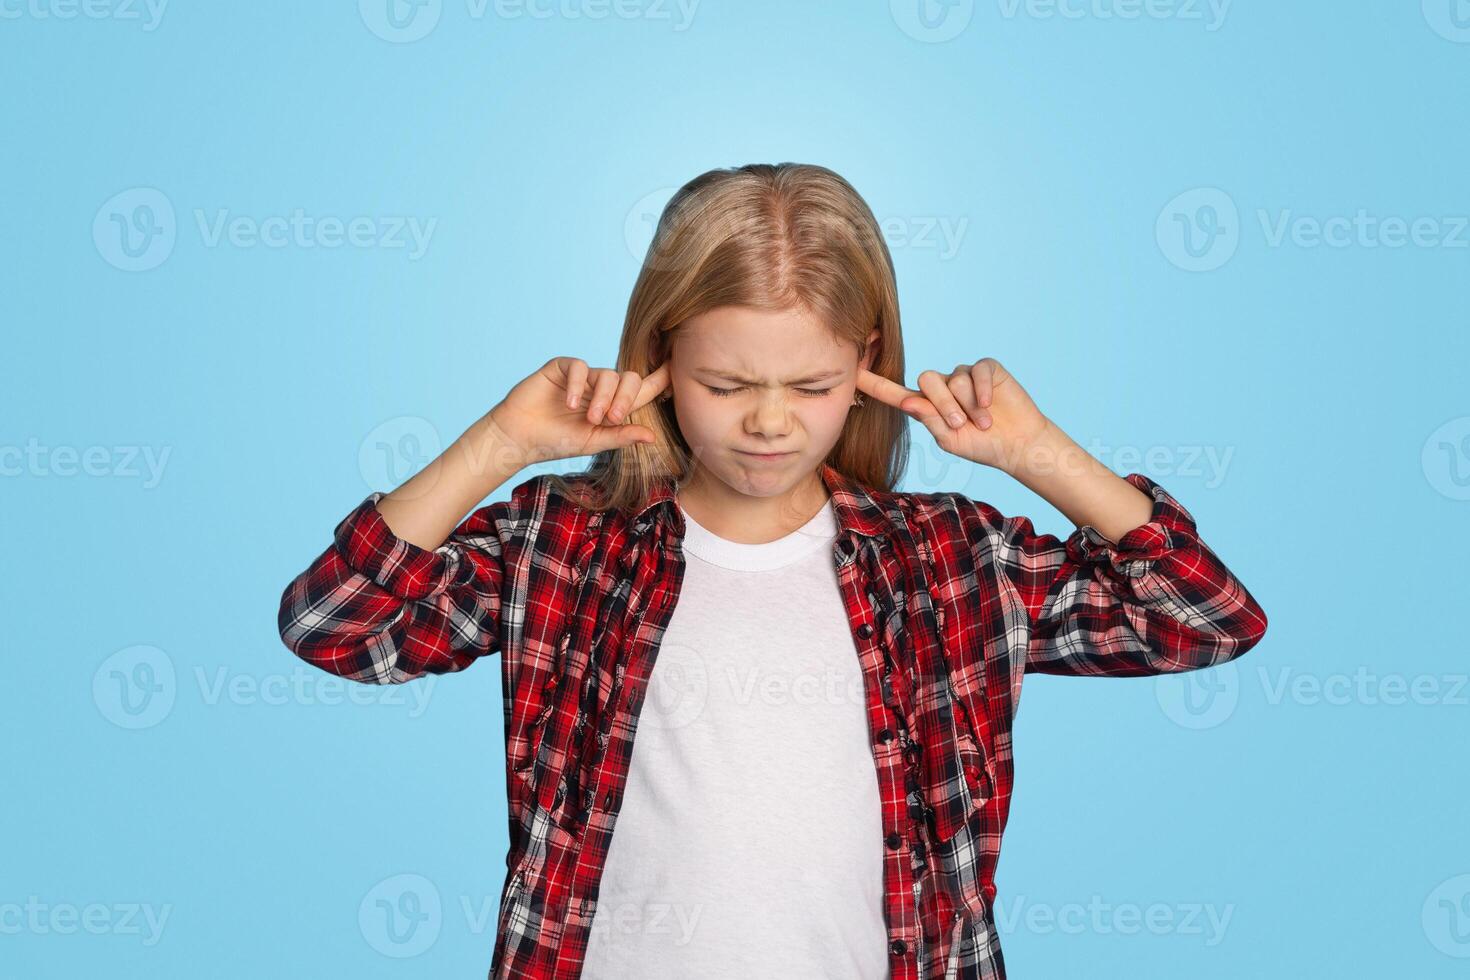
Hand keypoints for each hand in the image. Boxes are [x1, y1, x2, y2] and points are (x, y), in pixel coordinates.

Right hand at [483, 356, 670, 464]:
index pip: (642, 390)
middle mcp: (600, 388)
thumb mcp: (594, 441)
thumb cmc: (556, 441)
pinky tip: (570, 403)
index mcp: (612, 406)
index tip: (676, 369)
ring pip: (607, 374)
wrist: (520, 437)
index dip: (660, 379)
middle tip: (612, 418)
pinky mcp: (561, 367)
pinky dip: (578, 385)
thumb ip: (621, 436)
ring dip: (603, 397)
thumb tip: (653, 436)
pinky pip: (579, 366)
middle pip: (629, 379)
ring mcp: (582, 377)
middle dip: (625, 398)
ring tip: (591, 418)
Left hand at [856, 358, 1050, 472]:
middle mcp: (942, 386)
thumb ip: (929, 420)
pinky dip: (983, 391)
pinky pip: (976, 371)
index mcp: (927, 405)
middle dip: (943, 403)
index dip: (873, 383)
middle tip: (961, 423)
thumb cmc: (982, 445)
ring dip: (969, 405)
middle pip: (928, 380)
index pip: (894, 392)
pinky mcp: (986, 368)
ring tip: (984, 422)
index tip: (851, 371)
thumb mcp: (950, 440)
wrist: (1016, 444)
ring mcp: (964, 375)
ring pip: (953, 379)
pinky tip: (991, 405)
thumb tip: (908, 400)